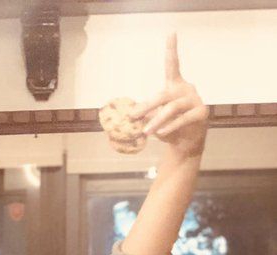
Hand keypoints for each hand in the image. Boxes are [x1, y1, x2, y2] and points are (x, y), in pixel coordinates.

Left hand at [132, 34, 207, 159]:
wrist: (186, 144)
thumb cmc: (169, 127)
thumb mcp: (154, 118)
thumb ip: (146, 113)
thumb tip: (130, 114)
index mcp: (175, 85)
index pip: (172, 64)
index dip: (172, 49)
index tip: (172, 33)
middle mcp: (186, 89)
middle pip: (164, 94)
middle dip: (147, 106)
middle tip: (133, 117)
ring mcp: (195, 100)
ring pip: (172, 108)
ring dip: (157, 120)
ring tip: (146, 132)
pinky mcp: (201, 113)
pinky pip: (182, 119)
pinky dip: (169, 127)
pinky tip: (161, 134)